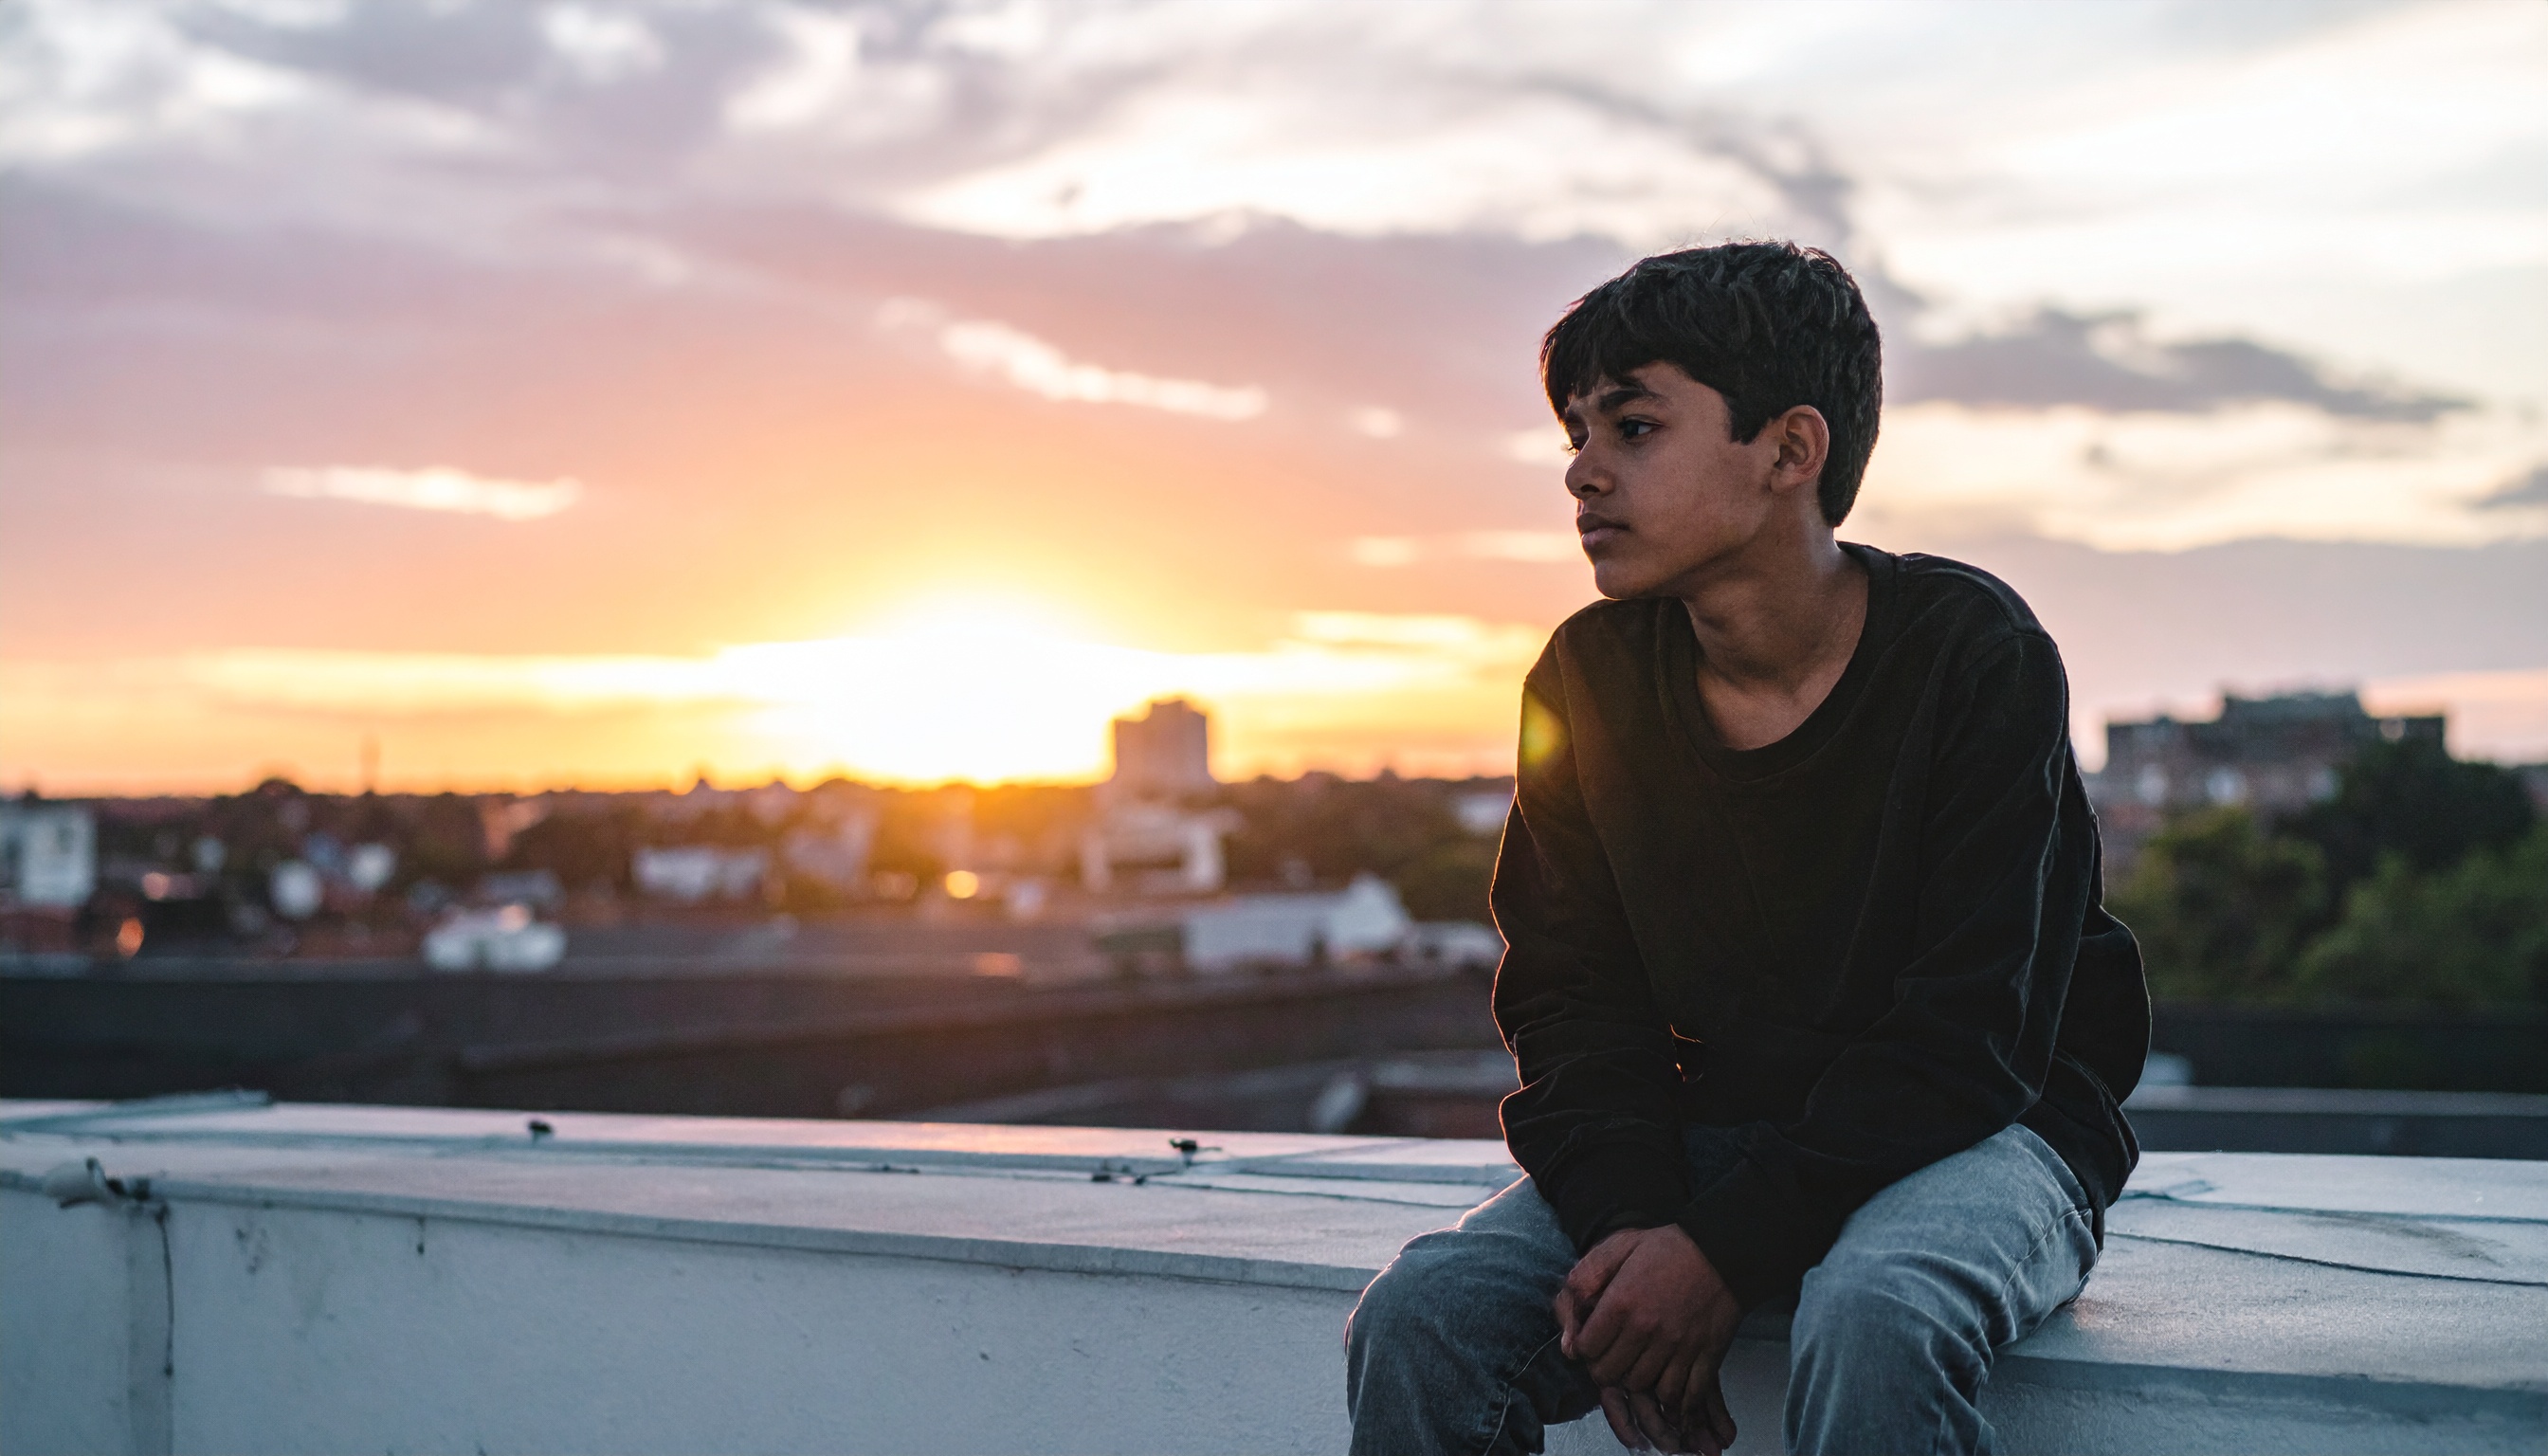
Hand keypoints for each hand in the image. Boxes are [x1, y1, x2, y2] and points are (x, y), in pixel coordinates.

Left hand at [1554, 1226, 1741, 1453]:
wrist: (1724, 1250)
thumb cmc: (1668, 1247)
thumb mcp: (1617, 1246)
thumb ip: (1583, 1282)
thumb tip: (1568, 1337)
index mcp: (1621, 1304)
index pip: (1587, 1350)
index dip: (1585, 1347)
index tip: (1594, 1339)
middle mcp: (1647, 1330)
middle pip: (1611, 1373)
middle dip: (1606, 1366)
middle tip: (1615, 1353)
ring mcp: (1678, 1347)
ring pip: (1643, 1386)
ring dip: (1636, 1379)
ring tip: (1639, 1363)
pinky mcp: (1706, 1355)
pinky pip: (1683, 1394)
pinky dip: (1674, 1397)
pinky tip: (1667, 1384)